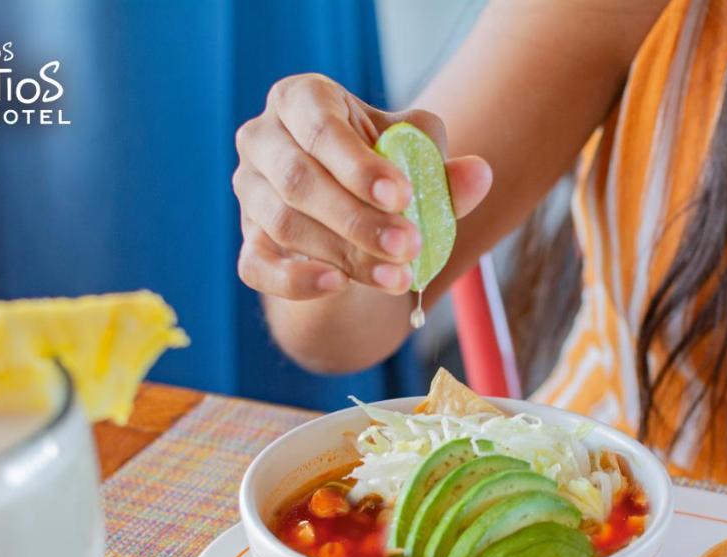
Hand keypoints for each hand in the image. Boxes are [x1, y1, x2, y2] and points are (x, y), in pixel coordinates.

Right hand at [233, 74, 492, 300]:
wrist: (355, 213)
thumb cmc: (383, 167)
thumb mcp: (415, 158)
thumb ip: (441, 166)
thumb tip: (479, 175)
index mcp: (301, 99)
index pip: (319, 127)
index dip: (359, 165)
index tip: (402, 196)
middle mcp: (263, 139)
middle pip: (299, 180)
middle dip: (358, 219)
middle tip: (409, 246)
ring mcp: (249, 192)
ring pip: (285, 225)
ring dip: (344, 255)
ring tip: (398, 276)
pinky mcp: (248, 241)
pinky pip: (257, 267)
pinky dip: (295, 281)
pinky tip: (338, 286)